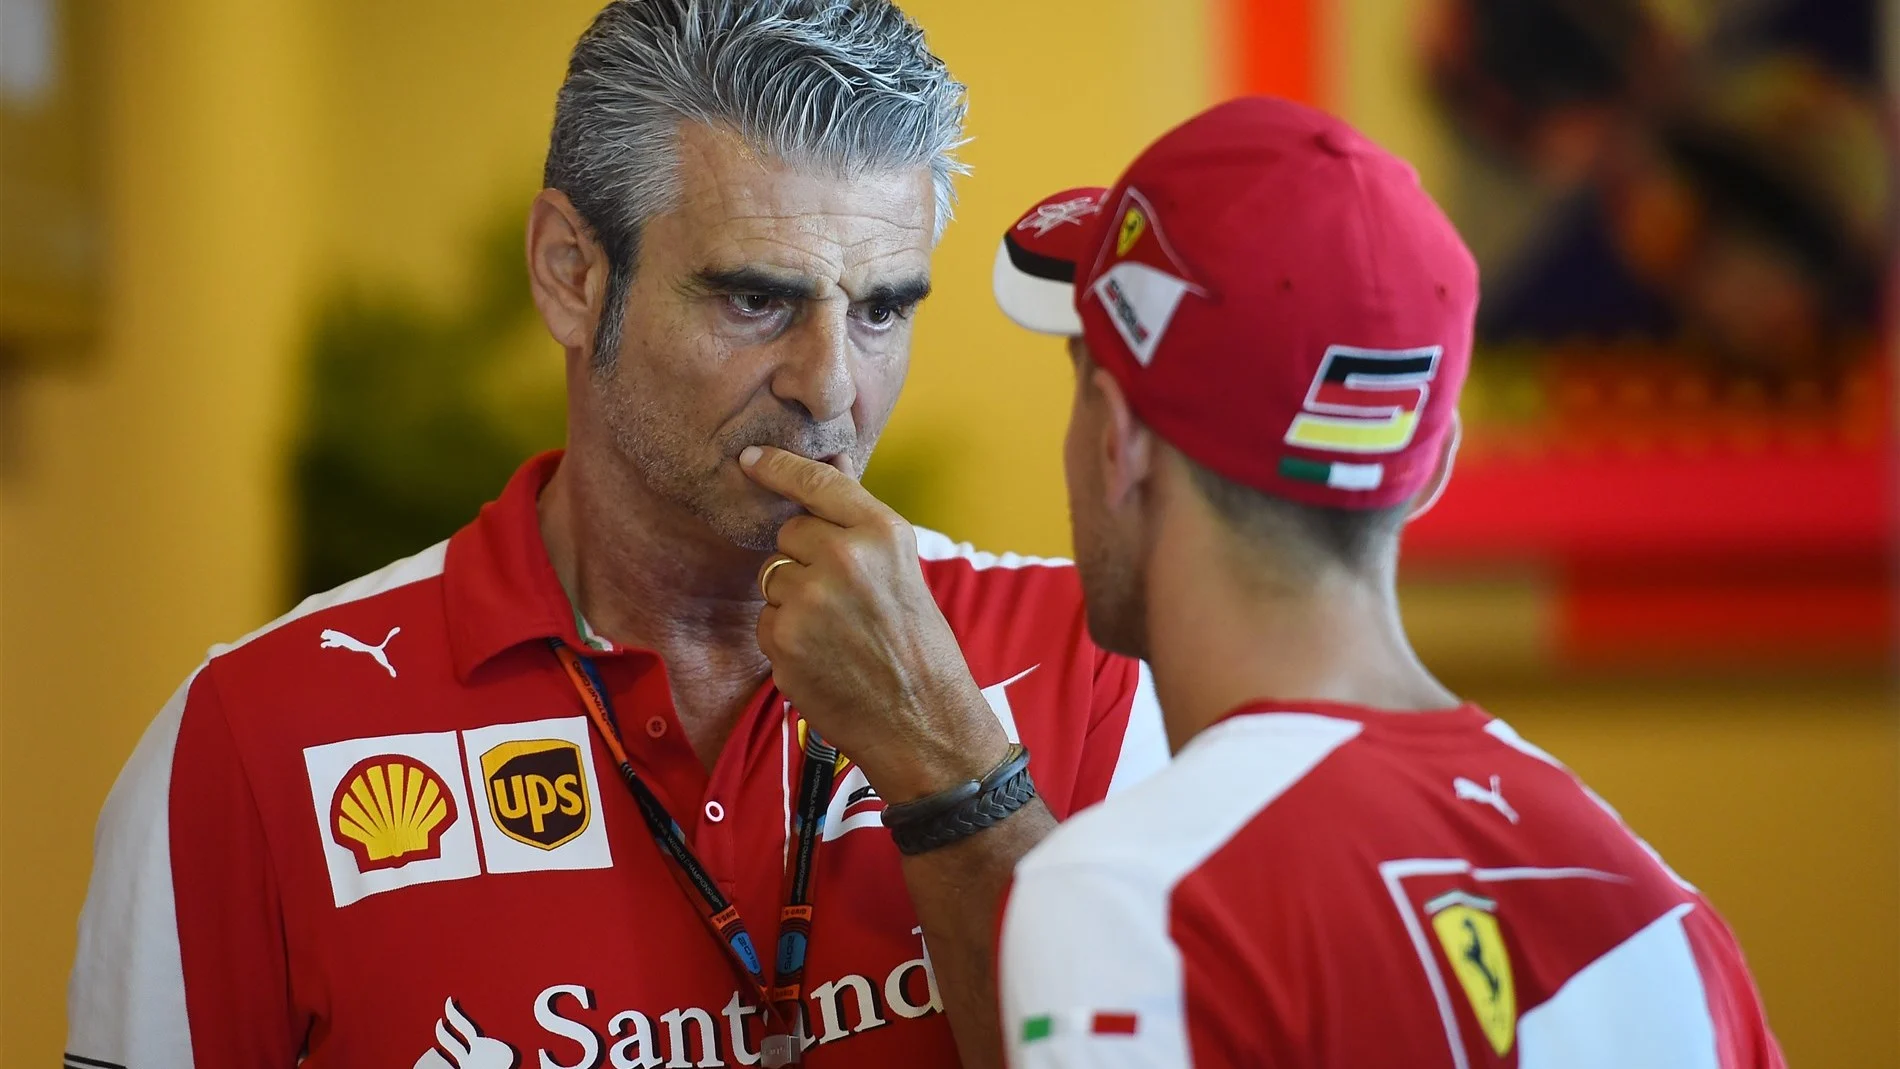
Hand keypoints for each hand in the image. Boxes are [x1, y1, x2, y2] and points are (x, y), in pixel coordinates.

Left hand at [739, 445, 1009, 802]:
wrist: (922, 720)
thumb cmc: (917, 644)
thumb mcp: (903, 568)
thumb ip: (858, 520)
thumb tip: (828, 462)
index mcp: (881, 533)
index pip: (816, 482)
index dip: (778, 467)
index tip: (750, 459)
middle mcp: (843, 558)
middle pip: (789, 533)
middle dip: (804, 557)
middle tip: (842, 596)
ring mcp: (808, 600)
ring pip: (774, 578)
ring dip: (793, 600)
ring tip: (837, 632)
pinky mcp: (783, 640)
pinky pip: (766, 621)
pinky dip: (786, 638)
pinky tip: (823, 656)